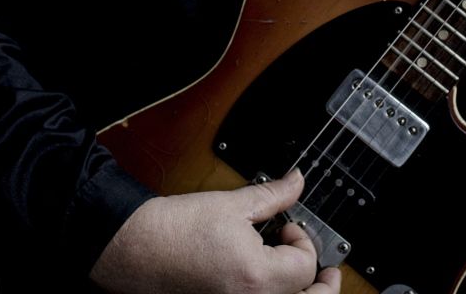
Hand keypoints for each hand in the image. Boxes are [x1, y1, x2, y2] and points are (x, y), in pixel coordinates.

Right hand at [89, 168, 340, 293]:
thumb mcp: (231, 204)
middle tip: (330, 274)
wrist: (135, 248)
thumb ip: (273, 195)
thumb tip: (297, 182)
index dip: (302, 240)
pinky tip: (271, 281)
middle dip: (324, 287)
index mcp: (256, 277)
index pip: (305, 265)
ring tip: (307, 280)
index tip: (287, 226)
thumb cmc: (173, 230)